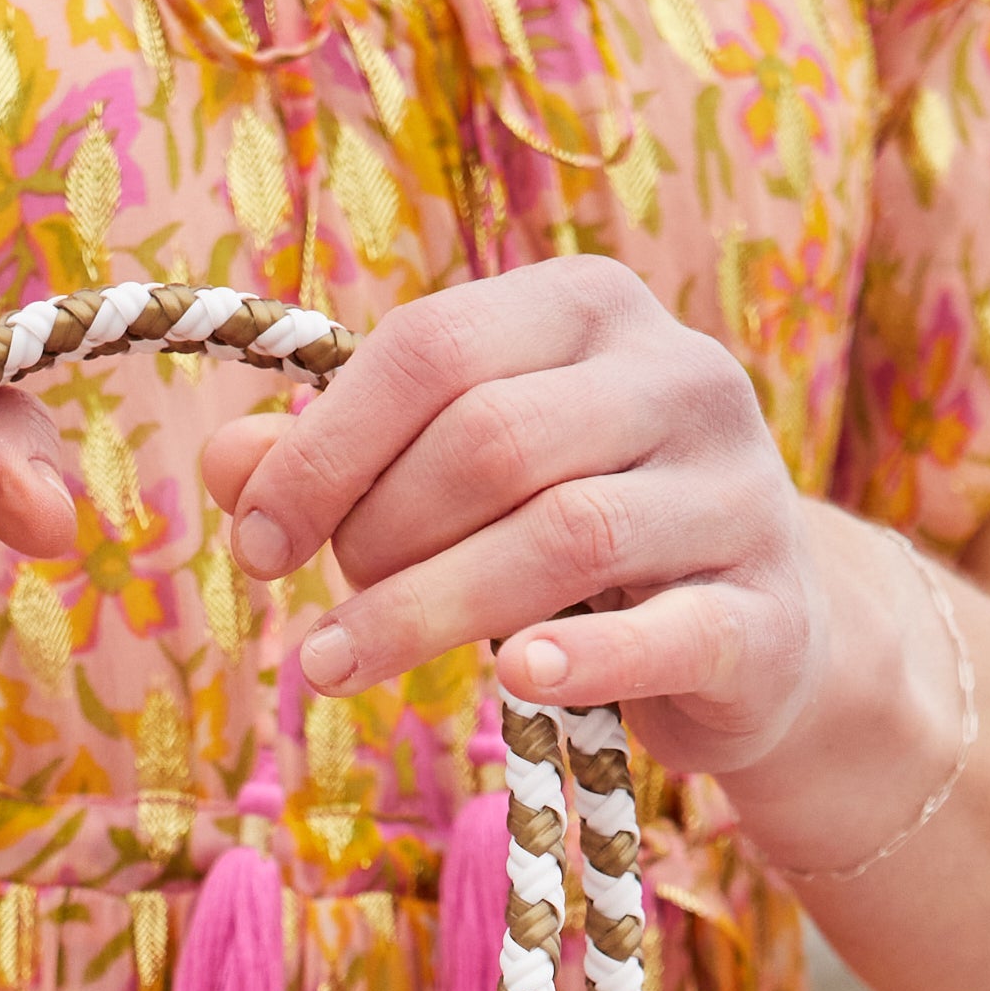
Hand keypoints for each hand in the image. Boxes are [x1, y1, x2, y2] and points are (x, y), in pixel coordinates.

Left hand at [199, 260, 825, 786]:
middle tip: (326, 619)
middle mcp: (679, 373)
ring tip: (339, 666)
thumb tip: (224, 462)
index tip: (258, 545)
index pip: (433, 348)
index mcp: (592, 308)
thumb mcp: (470, 481)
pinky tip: (515, 683)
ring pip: (564, 533)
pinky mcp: (765, 614)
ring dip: (428, 609)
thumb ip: (352, 462)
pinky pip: (667, 631)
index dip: (325, 449)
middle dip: (378, 535)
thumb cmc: (584, 544)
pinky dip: (583, 659)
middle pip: (490, 439)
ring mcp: (737, 490)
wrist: (760, 633)